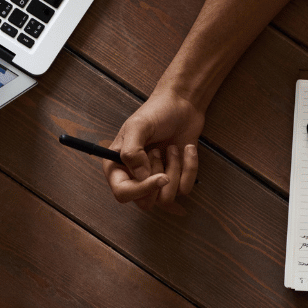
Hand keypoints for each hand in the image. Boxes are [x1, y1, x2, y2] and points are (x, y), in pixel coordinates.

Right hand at [104, 91, 203, 211]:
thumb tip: (140, 177)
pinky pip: (185, 189)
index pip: (123, 193)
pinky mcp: (175, 179)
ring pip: (166, 198)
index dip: (141, 190)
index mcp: (117, 167)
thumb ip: (132, 151)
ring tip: (172, 148)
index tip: (160, 177)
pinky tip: (187, 149)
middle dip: (157, 178)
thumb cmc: (156, 112)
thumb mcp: (138, 126)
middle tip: (158, 151)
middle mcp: (134, 178)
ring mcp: (155, 180)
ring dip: (174, 170)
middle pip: (145, 202)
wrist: (182, 105)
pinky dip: (190, 167)